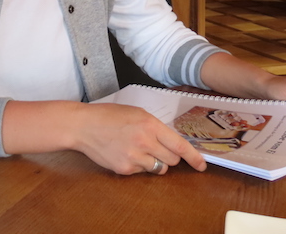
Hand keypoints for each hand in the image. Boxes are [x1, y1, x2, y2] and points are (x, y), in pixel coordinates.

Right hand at [70, 102, 207, 175]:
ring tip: (139, 150)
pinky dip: (138, 165)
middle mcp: (144, 142)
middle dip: (169, 156)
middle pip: (172, 160)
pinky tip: (125, 153)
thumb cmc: (109, 116)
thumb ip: (155, 127)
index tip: (202, 165)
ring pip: (159, 168)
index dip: (194, 157)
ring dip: (155, 162)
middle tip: (156, 148)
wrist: (84, 126)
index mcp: (150, 125)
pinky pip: (142, 172)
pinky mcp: (124, 169)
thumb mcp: (136, 113)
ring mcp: (134, 157)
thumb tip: (173, 142)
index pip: (180, 145)